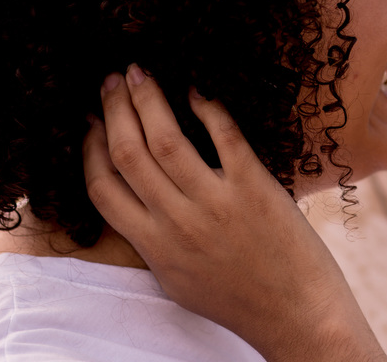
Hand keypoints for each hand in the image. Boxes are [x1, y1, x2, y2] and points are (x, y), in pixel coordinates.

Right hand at [84, 65, 386, 361]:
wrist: (295, 313)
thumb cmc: (239, 298)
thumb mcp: (178, 279)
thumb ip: (153, 242)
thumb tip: (135, 204)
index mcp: (153, 246)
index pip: (102, 188)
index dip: (90, 147)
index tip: (90, 120)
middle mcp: (178, 222)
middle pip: (128, 152)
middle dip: (114, 109)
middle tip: (112, 80)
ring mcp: (215, 203)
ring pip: (166, 139)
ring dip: (149, 99)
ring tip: (142, 73)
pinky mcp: (254, 188)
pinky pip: (224, 136)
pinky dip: (207, 108)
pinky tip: (197, 90)